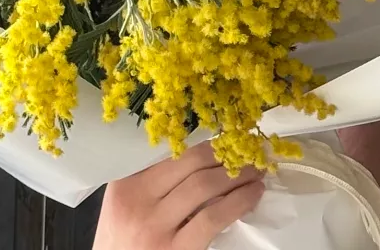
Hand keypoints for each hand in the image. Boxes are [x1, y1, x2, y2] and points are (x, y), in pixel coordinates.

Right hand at [94, 142, 264, 249]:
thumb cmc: (124, 243)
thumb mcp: (126, 206)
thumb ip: (151, 181)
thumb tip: (200, 157)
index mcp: (125, 183)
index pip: (172, 152)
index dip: (206, 144)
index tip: (227, 139)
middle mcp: (138, 201)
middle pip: (190, 163)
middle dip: (224, 154)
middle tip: (248, 150)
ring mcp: (156, 228)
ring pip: (204, 186)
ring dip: (237, 175)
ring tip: (255, 170)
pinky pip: (213, 218)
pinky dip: (238, 202)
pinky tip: (253, 195)